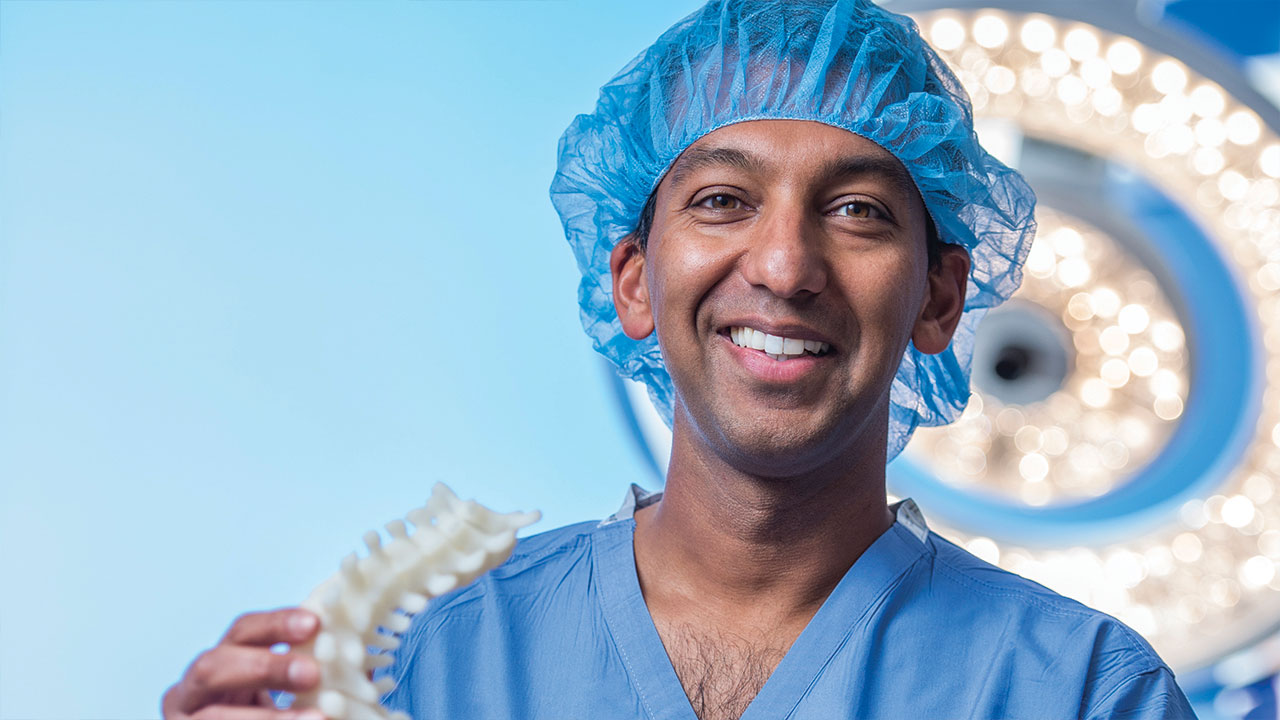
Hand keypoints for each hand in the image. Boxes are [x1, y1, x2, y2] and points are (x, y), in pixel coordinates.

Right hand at [161, 608, 324, 719]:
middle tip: (312, 673)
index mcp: (219, 663)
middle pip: (214, 667)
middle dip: (264, 668)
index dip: (276, 625)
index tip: (314, 623)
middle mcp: (190, 690)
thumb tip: (363, 668)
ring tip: (317, 719)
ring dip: (266, 718)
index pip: (242, 632)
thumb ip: (312, 676)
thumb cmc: (265, 717)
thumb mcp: (283, 693)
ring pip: (213, 718)